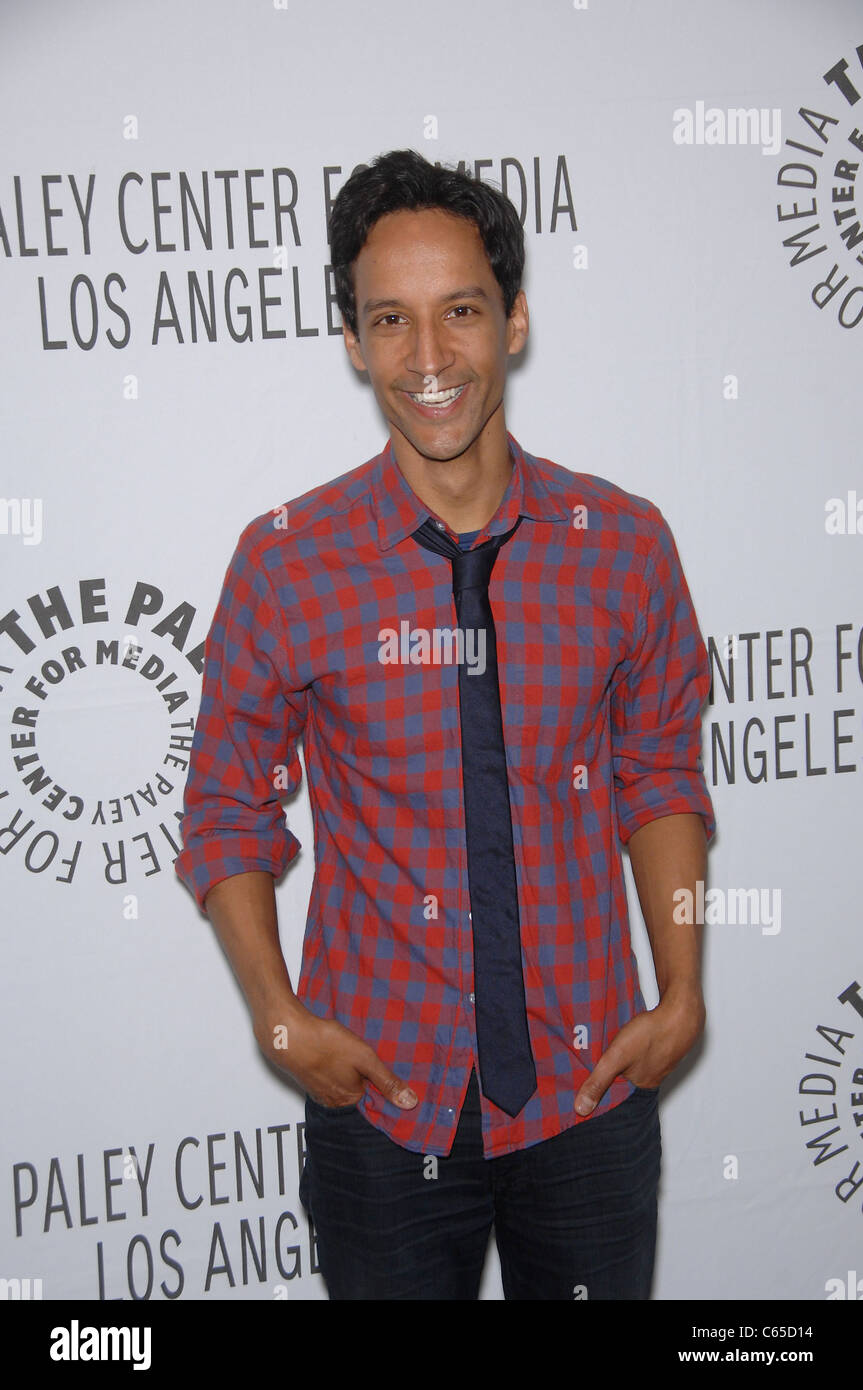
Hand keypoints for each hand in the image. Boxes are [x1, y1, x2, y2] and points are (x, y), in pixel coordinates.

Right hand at [254, 1003, 417, 1110]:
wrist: (286, 1033)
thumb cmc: (326, 1044)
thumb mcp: (364, 1058)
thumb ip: (387, 1081)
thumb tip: (411, 1104)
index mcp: (349, 1100)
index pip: (376, 1103)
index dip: (387, 1090)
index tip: (398, 1078)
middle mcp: (333, 1102)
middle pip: (360, 1095)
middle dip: (370, 1081)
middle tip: (377, 1062)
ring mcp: (319, 1091)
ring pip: (345, 1085)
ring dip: (353, 1074)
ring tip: (359, 1057)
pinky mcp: (310, 1078)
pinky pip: (331, 1078)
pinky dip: (339, 1069)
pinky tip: (340, 1055)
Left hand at [573, 991, 704, 1114]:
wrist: (681, 1012)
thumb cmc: (651, 1034)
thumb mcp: (616, 1057)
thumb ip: (598, 1082)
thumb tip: (581, 1109)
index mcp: (642, 1085)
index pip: (616, 1093)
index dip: (601, 1086)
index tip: (584, 1079)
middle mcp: (653, 1077)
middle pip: (625, 1077)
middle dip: (610, 1069)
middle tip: (592, 1057)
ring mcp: (661, 1060)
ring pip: (635, 1062)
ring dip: (623, 1055)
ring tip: (607, 1045)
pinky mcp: (664, 1044)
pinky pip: (644, 1049)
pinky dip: (635, 1044)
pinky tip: (629, 1035)